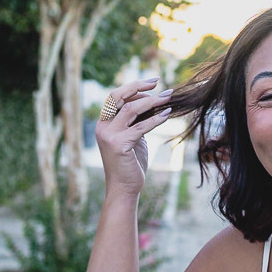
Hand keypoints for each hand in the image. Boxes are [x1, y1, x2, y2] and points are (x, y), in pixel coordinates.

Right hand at [95, 79, 172, 201]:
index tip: (153, 82)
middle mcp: (103, 127)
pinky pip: (141, 126)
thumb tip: (151, 102)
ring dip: (152, 101)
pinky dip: (156, 119)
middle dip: (139, 86)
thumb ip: (135, 121)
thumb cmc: (130, 163)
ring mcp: (109, 135)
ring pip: (131, 109)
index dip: (134, 87)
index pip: (116, 96)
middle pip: (118, 96)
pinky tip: (167, 114)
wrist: (124, 188)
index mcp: (104, 123)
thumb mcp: (132, 137)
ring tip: (168, 97)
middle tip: (158, 82)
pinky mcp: (119, 145)